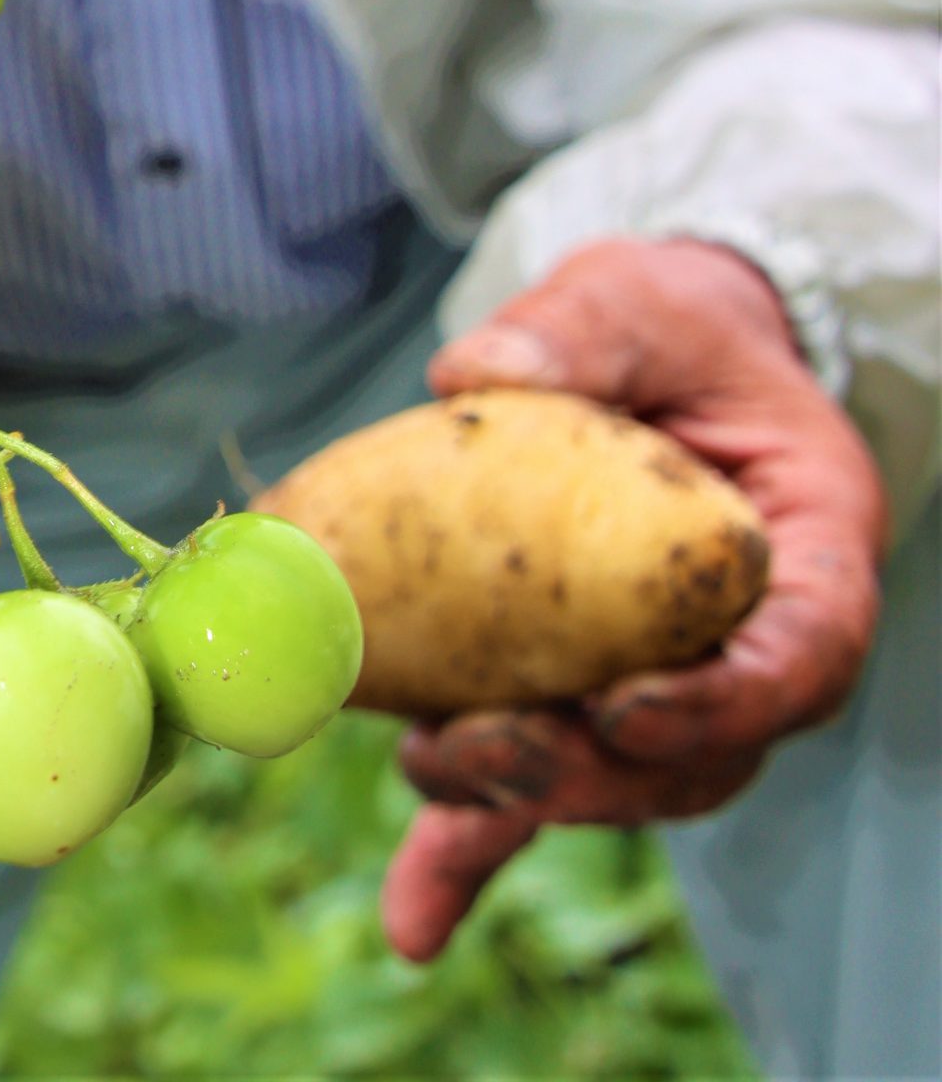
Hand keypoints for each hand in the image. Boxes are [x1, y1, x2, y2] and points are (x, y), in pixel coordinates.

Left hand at [381, 235, 888, 960]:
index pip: (803, 653)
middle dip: (596, 766)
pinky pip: (541, 785)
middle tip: (495, 748)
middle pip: (702, 747)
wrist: (647, 352)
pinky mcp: (582, 701)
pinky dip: (473, 849)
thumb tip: (473, 372)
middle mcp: (753, 644)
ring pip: (618, 779)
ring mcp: (670, 686)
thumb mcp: (634, 302)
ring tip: (429, 772)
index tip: (629, 707)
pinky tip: (412, 919)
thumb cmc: (664, 325)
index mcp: (809, 552)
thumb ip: (575, 332)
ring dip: (522, 797)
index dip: (725, 702)